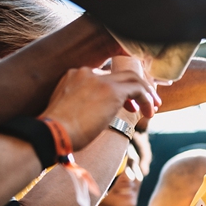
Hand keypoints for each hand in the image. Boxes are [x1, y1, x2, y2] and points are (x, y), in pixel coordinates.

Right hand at [43, 57, 158, 150]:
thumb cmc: (57, 132)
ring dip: (146, 93)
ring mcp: (99, 79)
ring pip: (132, 78)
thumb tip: (99, 116)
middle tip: (148, 104)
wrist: (52, 133)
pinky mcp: (112, 90)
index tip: (128, 104)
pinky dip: (147, 99)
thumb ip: (84, 106)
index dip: (119, 89)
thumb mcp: (69, 112)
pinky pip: (138, 89)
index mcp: (74, 76)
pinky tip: (149, 114)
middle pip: (120, 74)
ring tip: (153, 108)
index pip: (105, 76)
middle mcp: (86, 72)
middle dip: (137, 88)